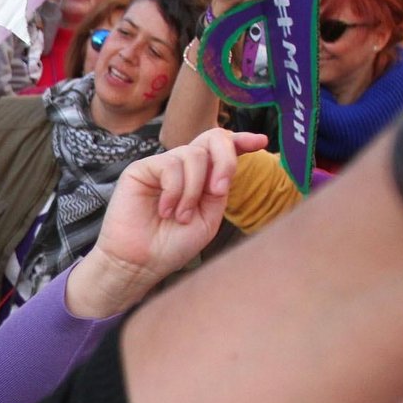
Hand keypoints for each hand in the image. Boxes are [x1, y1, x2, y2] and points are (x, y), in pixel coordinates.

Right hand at [66, 128, 267, 317]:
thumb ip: (219, 190)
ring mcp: (162, 166)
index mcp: (202, 178)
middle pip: (212, 138)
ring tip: (181, 216)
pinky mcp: (141, 169)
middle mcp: (183, 168)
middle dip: (225, 159)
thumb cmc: (171, 246)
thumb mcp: (208, 218)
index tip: (261, 142)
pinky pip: (170, 166)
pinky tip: (165, 211)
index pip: (222, 150)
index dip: (242, 141)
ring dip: (193, 191)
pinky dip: (174, 192)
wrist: (141, 263)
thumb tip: (222, 167)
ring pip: (193, 155)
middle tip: (219, 189)